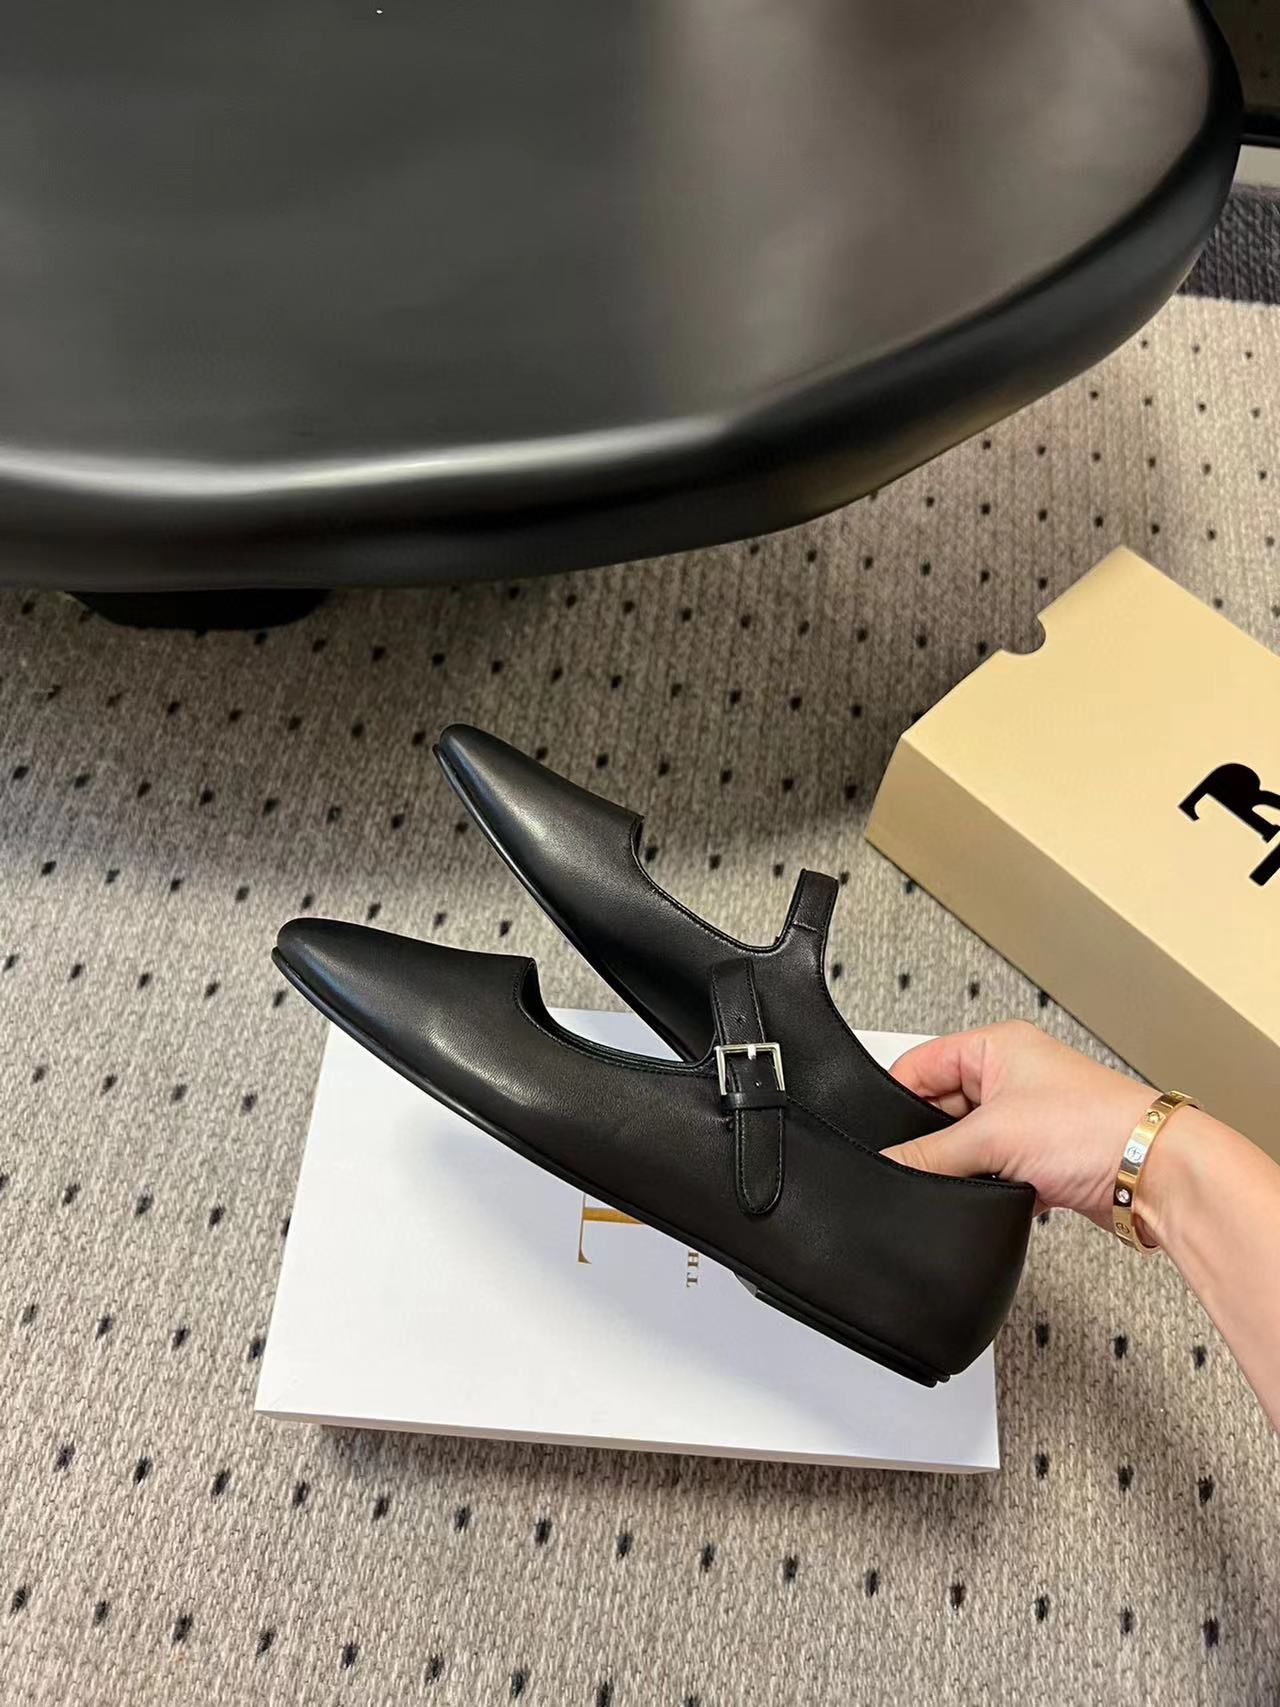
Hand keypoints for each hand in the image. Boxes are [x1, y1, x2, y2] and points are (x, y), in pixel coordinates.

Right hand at [883, 1020, 1154, 1230]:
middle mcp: (1011, 1076)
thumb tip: (889, 1166)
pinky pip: (993, 1173)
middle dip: (933, 1140)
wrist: (1153, 1175)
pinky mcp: (1041, 1159)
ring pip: (967, 1146)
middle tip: (922, 1163)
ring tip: (967, 1178)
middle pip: (940, 1109)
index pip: (921, 1063)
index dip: (895, 1097)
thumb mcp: (992, 1135)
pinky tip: (994, 1195)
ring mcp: (1027, 1119)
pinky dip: (989, 1187)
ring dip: (965, 1168)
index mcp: (995, 1047)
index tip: (876, 1134)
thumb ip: (930, 1155)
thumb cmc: (1094, 1127)